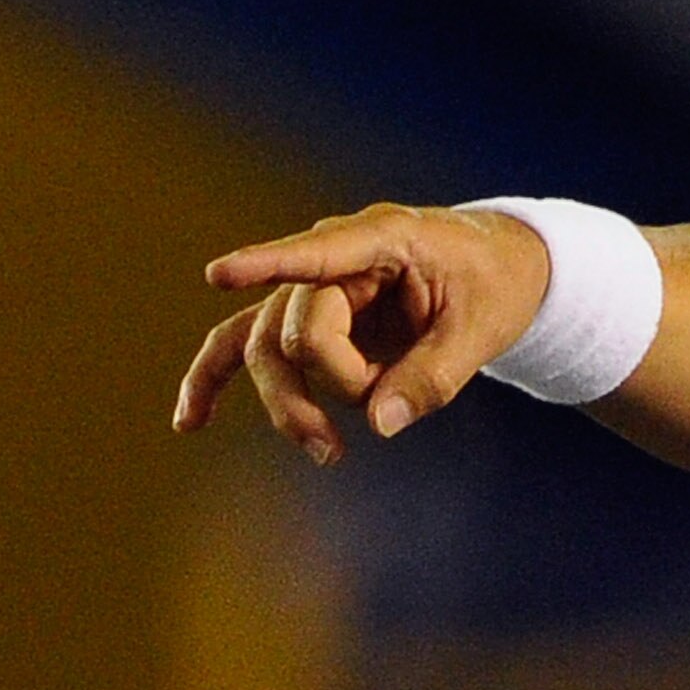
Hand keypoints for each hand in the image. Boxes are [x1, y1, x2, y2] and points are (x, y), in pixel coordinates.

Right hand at [173, 202, 552, 461]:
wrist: (501, 264)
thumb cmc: (494, 282)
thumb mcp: (485, 327)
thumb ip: (435, 375)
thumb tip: (379, 425)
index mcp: (386, 237)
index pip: (319, 253)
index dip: (269, 264)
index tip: (218, 275)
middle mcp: (338, 257)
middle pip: (296, 327)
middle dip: (332, 383)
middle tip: (383, 412)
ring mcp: (316, 287)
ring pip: (267, 345)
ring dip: (287, 402)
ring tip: (328, 453)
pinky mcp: (307, 317)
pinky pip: (247, 344)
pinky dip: (215, 379)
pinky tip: (188, 421)